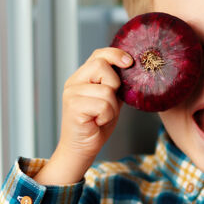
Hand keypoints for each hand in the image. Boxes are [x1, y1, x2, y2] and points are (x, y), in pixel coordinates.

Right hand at [34, 48, 130, 184]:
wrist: (81, 149)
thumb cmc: (97, 125)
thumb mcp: (110, 100)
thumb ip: (116, 84)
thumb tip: (132, 69)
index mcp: (82, 77)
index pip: (98, 54)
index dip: (115, 54)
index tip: (130, 62)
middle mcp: (74, 82)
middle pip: (102, 65)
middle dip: (114, 85)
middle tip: (109, 103)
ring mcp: (72, 93)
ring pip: (107, 90)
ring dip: (112, 107)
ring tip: (102, 116)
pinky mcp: (74, 107)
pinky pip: (103, 105)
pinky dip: (107, 116)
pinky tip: (97, 122)